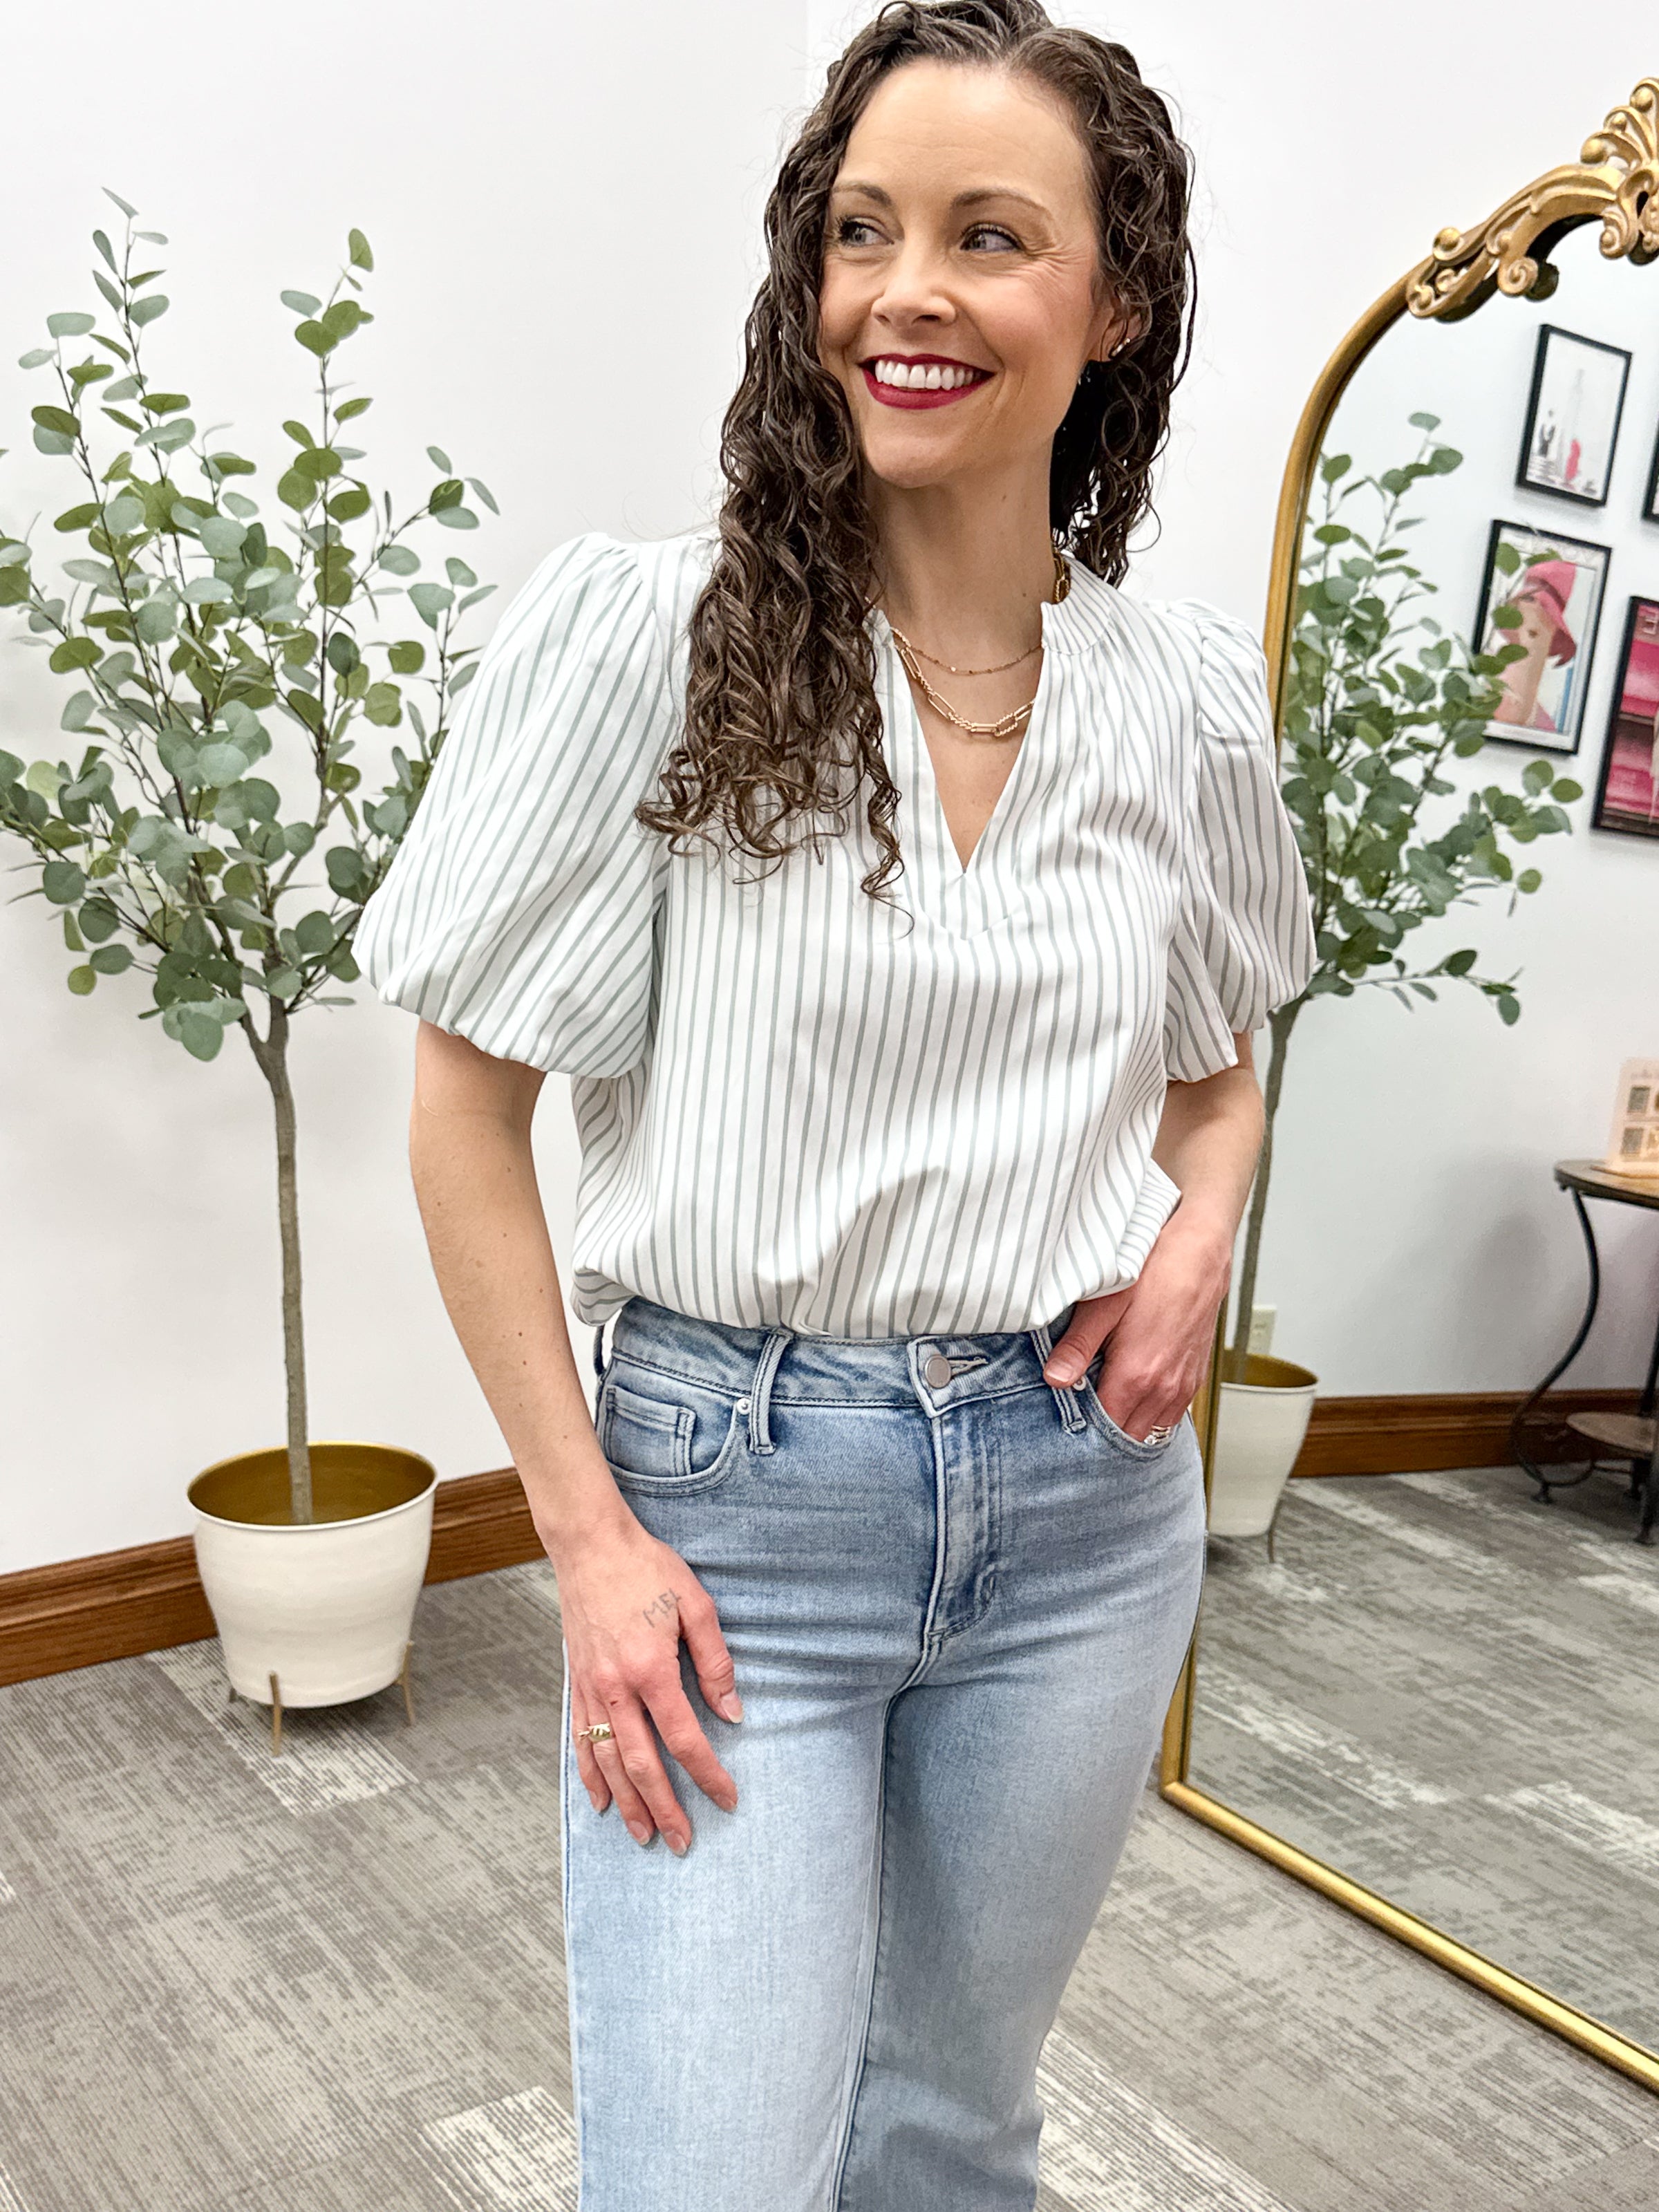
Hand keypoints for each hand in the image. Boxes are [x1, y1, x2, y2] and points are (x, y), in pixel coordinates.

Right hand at [548, 1509, 742, 1853]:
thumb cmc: (646, 1568)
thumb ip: (715, 1662)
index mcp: (651, 1669)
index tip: (727, 1799)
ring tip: (643, 1835)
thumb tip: (733, 1711)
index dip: (708, 1774)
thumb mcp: (695, 1605)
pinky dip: (590, 1775)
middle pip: (641, 1764)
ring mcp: (591, 1688)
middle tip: (682, 1842)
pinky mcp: (576, 1682)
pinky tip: (600, 1800)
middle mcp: (615, 1688)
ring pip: (607, 1761)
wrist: (590, 1545)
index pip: (684, 1738)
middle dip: (664, 1808)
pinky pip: (580, 1740)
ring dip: (626, 1803)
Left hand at [1041, 1210, 1230, 1440]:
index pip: (1104, 1429)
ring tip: (1107, 1403)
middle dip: (1103, 1431)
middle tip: (1082, 1412)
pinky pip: (1170, 1416)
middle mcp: (1163, 1390)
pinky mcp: (1194, 1379)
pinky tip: (1134, 1394)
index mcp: (1136, 1376)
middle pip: (1126, 1436)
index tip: (1066, 1418)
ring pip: (1150, 1430)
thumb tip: (1054, 1379)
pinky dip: (1150, 1415)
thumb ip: (1077, 1347)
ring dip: (1128, 1425)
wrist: (1200, 1254)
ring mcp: (1182, 1387)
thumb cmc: (1154, 1272)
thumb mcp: (1103, 1304)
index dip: (1082, 1429)